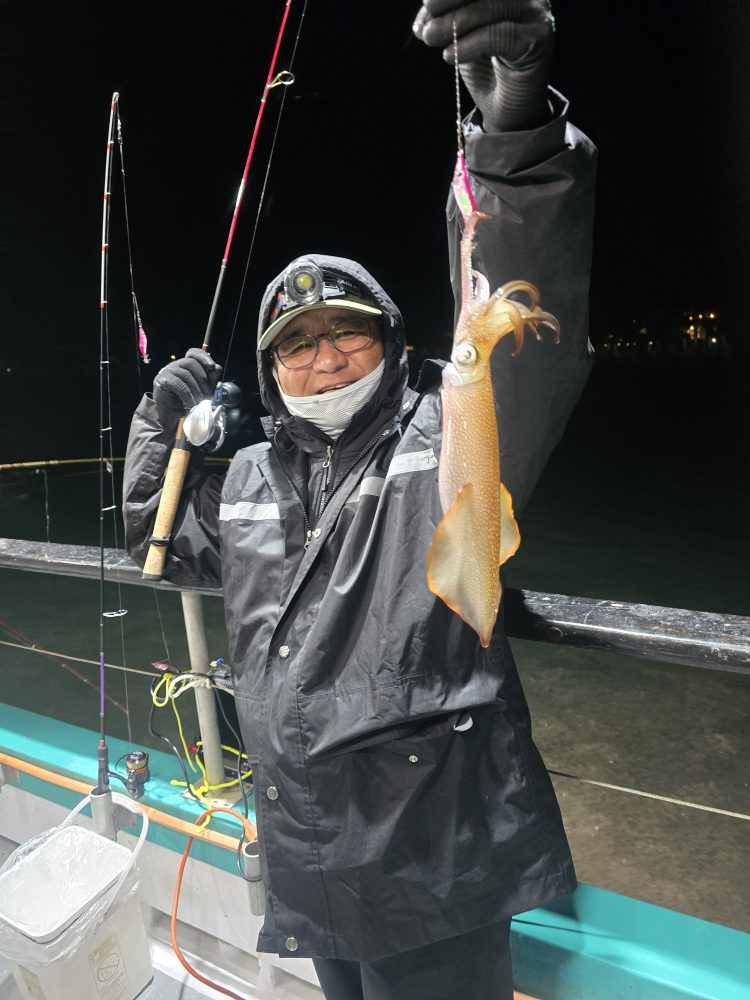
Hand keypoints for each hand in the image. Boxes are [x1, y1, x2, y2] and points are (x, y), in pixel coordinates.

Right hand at [153, 348, 221, 417]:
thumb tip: (217, 367)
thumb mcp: (203, 390)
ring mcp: (167, 371)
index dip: (204, 357)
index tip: (212, 367)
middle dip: (203, 379)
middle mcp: (175, 365)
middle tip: (208, 395)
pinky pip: (178, 383)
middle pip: (191, 363)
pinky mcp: (161, 380)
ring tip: (200, 401)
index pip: (193, 353)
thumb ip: (210, 379)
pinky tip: (191, 403)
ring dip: (196, 389)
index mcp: (185, 365)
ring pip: (185, 374)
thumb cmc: (187, 403)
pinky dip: (187, 394)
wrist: (172, 418)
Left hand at [413, 0, 554, 130]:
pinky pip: (499, 36)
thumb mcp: (460, 37)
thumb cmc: (485, 68)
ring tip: (430, 38)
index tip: (425, 6)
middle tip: (427, 15)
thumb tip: (423, 17)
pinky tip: (449, 55)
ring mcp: (535, 15)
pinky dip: (470, 45)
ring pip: (490, 7)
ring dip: (454, 22)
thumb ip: (444, 19)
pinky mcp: (537, 41)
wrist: (508, 108)